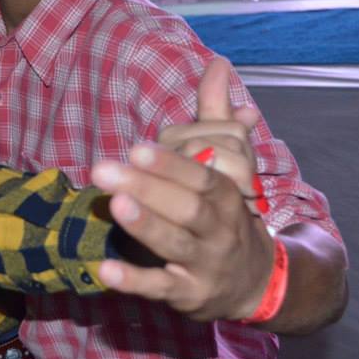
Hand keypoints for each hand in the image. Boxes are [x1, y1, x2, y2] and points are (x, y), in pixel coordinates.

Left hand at [90, 57, 273, 321]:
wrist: (256, 280)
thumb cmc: (228, 212)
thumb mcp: (229, 166)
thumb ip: (216, 116)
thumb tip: (218, 62)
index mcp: (228, 194)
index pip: (203, 176)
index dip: (172, 163)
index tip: (137, 148)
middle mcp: (220, 229)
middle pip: (188, 208)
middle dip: (148, 189)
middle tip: (103, 170)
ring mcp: (205, 264)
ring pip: (176, 246)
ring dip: (146, 226)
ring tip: (113, 206)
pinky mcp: (188, 295)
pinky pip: (162, 288)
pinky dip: (135, 281)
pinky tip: (106, 269)